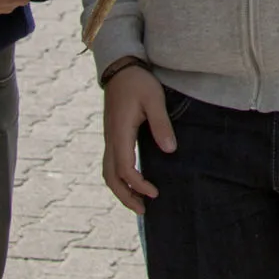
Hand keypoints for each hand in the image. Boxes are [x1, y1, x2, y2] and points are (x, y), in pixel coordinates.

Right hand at [102, 64, 174, 214]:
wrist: (120, 68)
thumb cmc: (138, 82)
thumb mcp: (154, 100)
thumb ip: (161, 125)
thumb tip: (170, 151)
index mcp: (120, 133)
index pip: (124, 169)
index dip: (138, 185)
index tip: (155, 192)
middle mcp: (111, 139)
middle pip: (110, 177)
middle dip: (125, 196)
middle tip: (144, 211)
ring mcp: (109, 138)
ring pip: (108, 172)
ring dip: (121, 189)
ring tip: (138, 202)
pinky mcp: (112, 135)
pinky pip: (111, 163)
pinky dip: (119, 178)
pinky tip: (134, 181)